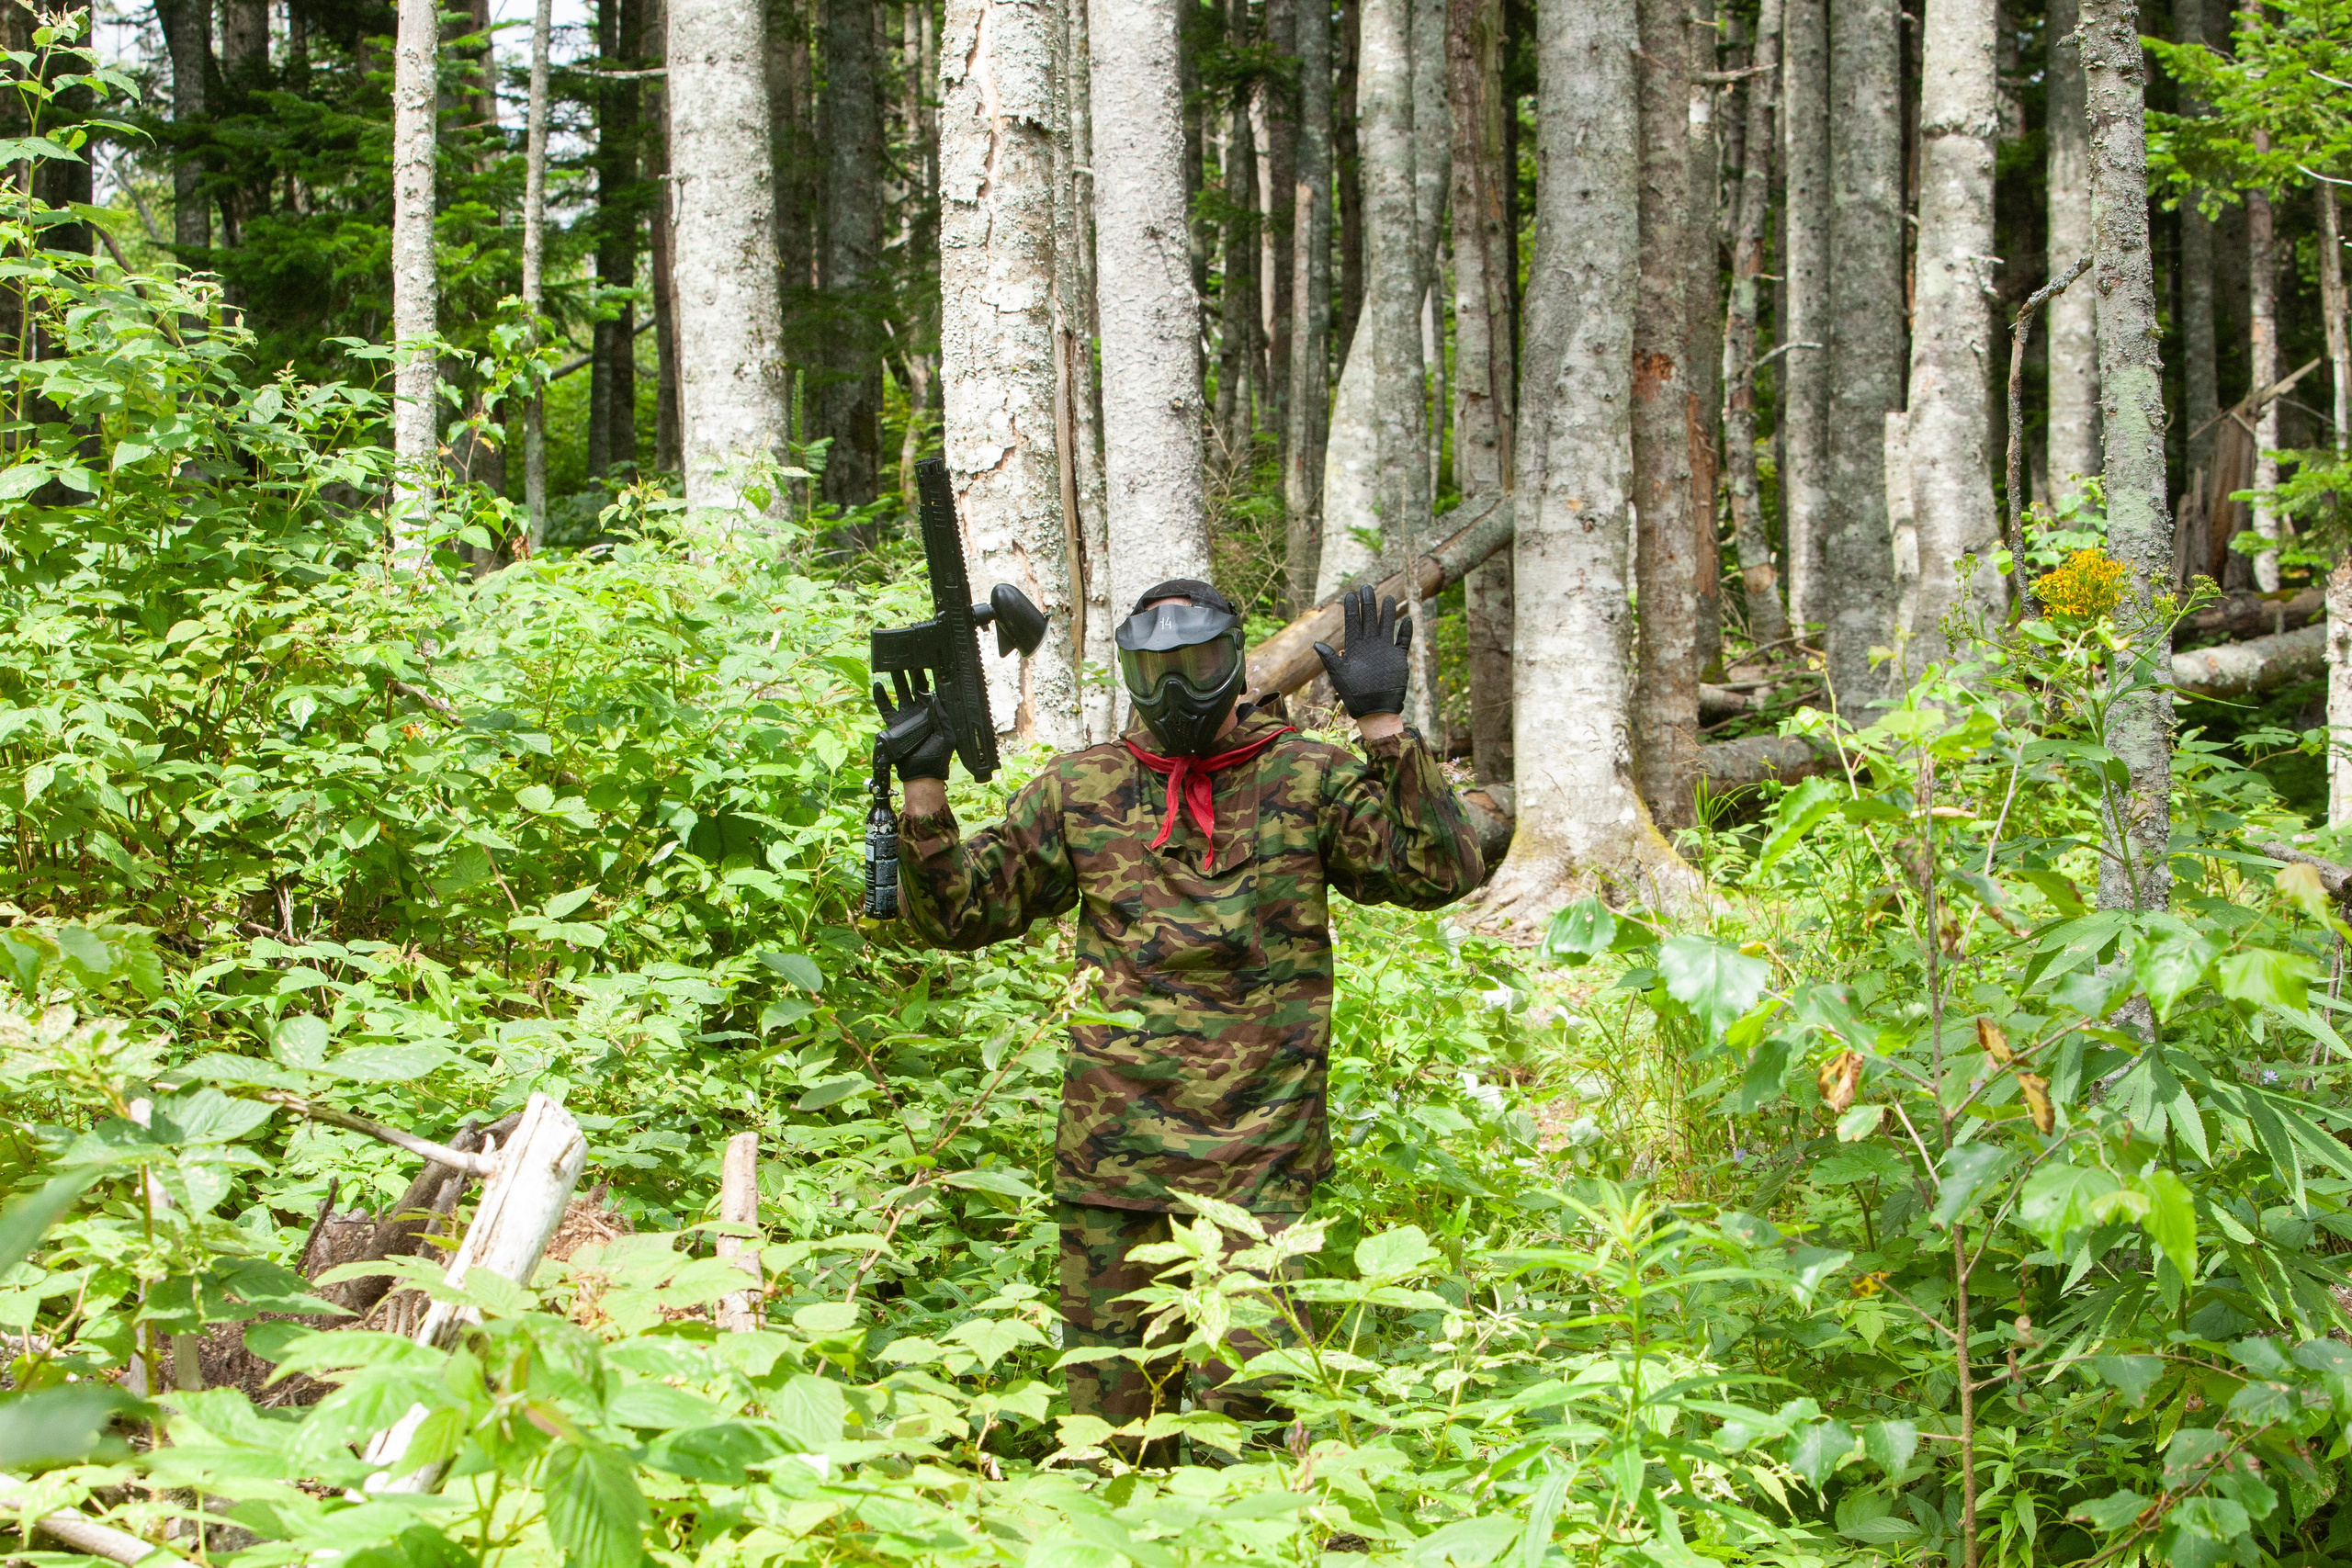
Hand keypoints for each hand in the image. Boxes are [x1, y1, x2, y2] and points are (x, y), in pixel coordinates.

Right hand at [872, 670, 954, 781]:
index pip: (930, 690)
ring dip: (896, 679)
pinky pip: (885, 707)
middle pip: (913, 686)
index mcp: (933, 712)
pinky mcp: (894, 724)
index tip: (925, 662)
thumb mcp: (946, 735)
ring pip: (899, 692)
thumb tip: (933, 699)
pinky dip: (881, 696)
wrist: (921, 773)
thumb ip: (940, 716)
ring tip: (891, 664)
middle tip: (907, 657)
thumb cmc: (937, 757)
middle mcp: (918, 711)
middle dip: (910, 672)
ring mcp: (905, 717)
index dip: (928, 676)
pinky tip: (878, 685)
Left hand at [1312, 586, 1411, 717]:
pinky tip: (1407, 620)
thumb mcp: (1339, 675)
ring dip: (1388, 612)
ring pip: (1386, 626)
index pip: (1353, 624)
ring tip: (1388, 597)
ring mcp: (1384, 650)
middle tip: (1366, 587)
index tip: (1349, 595)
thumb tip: (1316, 643)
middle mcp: (1370, 645)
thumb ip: (1330, 659)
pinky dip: (1405, 632)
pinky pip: (1403, 641)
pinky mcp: (1398, 658)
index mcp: (1355, 647)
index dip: (1351, 609)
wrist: (1373, 709)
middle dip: (1368, 604)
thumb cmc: (1353, 694)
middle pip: (1369, 619)